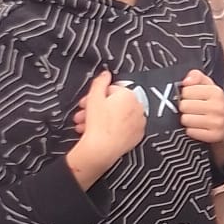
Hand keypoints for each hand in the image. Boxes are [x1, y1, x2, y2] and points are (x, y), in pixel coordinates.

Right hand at [67, 71, 145, 187]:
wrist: (101, 149)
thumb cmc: (98, 125)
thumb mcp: (94, 97)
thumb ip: (100, 82)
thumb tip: (105, 74)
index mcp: (129, 95)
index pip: (110, 90)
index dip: (95, 96)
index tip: (86, 103)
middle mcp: (137, 107)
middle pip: (114, 104)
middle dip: (96, 108)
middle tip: (84, 114)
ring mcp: (139, 122)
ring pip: (117, 116)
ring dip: (101, 118)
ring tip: (87, 126)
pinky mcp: (137, 135)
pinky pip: (124, 127)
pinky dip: (113, 128)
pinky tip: (100, 132)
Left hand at [180, 69, 223, 147]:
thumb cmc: (213, 104)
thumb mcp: (208, 86)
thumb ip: (196, 76)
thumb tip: (186, 81)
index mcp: (216, 92)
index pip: (186, 91)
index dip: (186, 95)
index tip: (193, 98)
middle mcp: (219, 106)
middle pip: (183, 106)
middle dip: (185, 108)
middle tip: (194, 110)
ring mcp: (218, 122)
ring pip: (185, 119)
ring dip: (187, 120)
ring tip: (196, 119)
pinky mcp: (214, 136)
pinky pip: (190, 132)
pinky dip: (191, 131)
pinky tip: (198, 128)